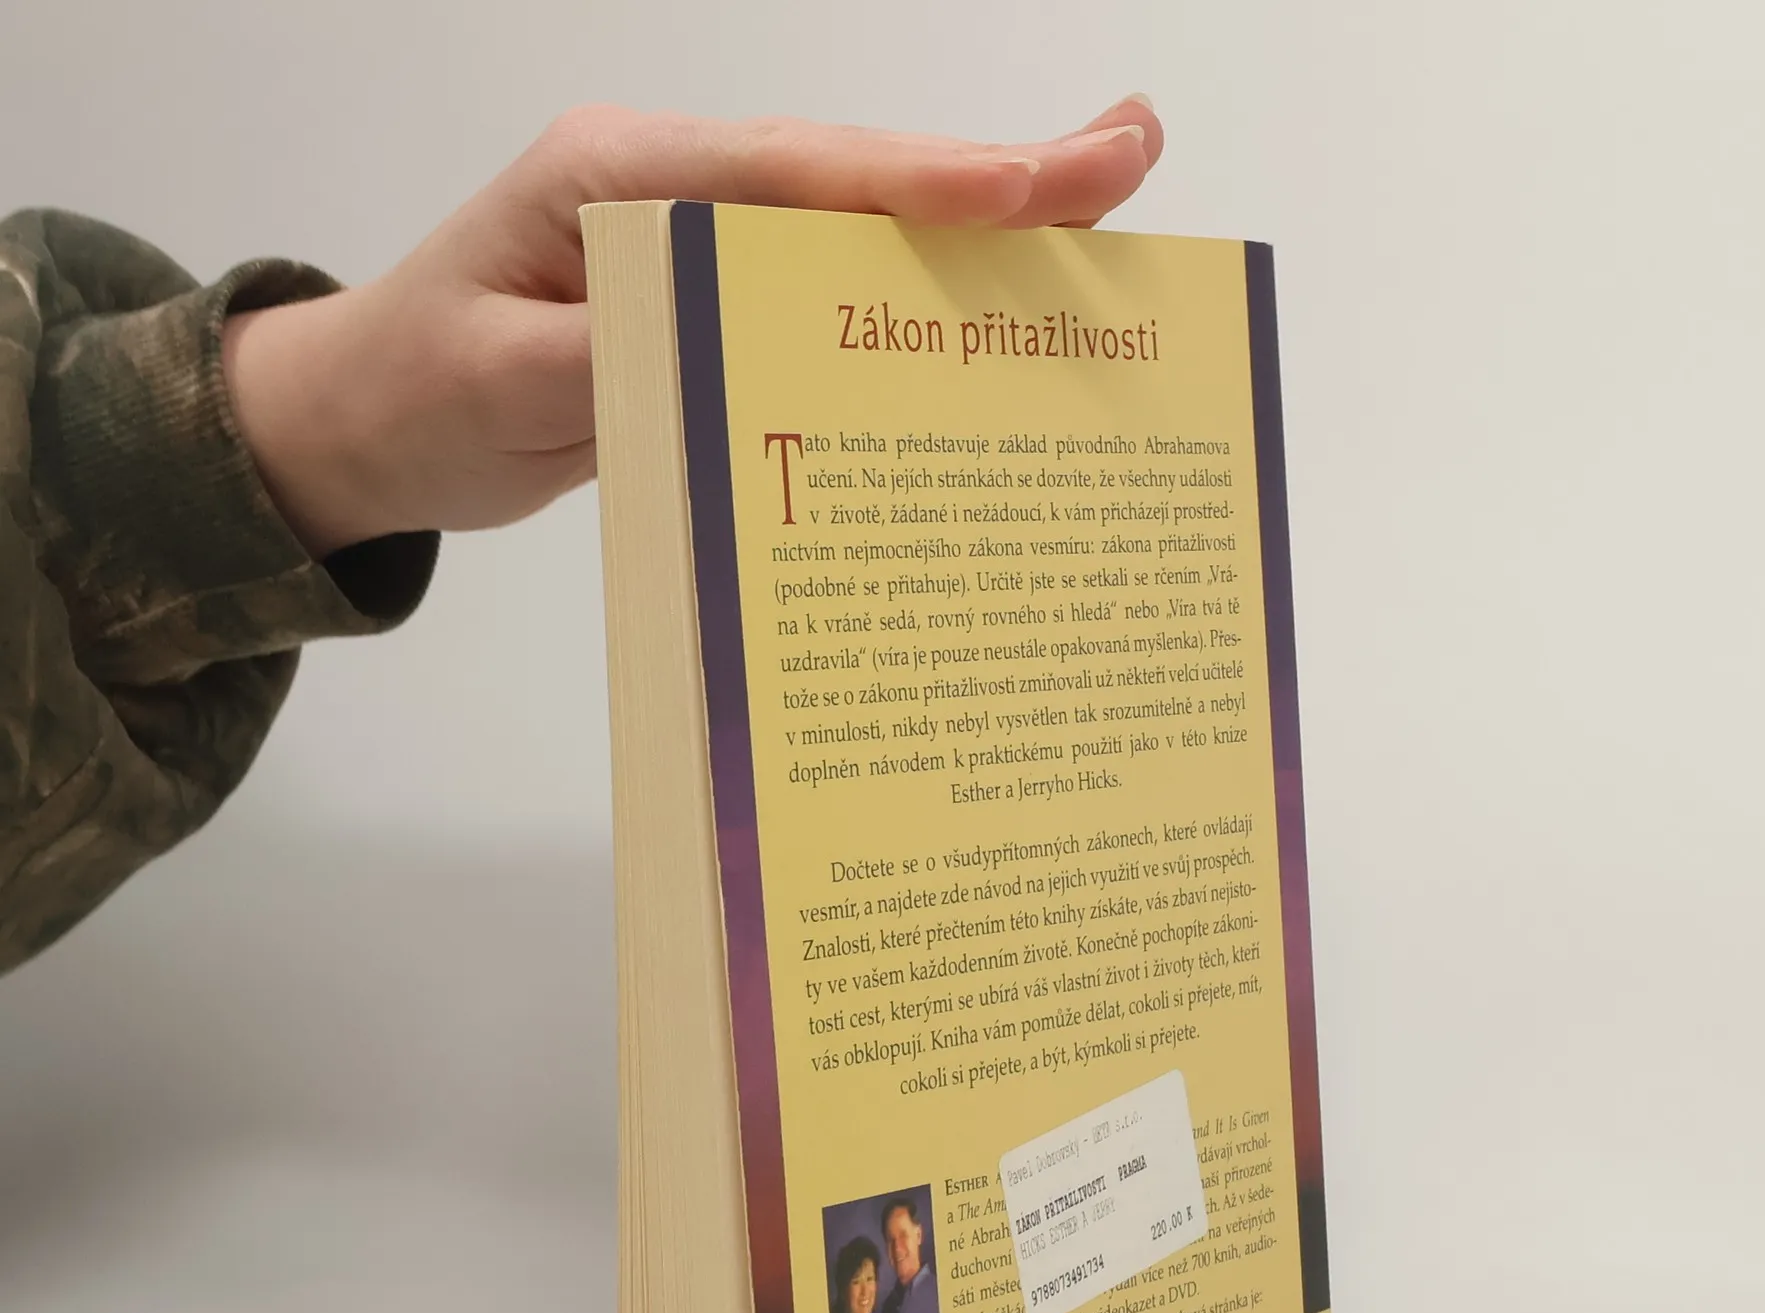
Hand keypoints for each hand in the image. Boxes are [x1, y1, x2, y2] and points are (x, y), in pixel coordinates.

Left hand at [222, 99, 1164, 558]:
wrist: (360, 423)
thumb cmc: (414, 393)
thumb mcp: (498, 385)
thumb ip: (617, 359)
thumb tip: (751, 350)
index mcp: (621, 180)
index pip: (796, 173)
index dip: (928, 182)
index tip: (1049, 183)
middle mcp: (671, 194)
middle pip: (852, 183)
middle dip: (992, 181)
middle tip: (1129, 162)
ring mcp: (691, 249)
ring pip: (851, 238)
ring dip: (969, 239)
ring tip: (1097, 233)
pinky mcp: (702, 309)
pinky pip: (819, 303)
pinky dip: (904, 310)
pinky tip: (982, 325)